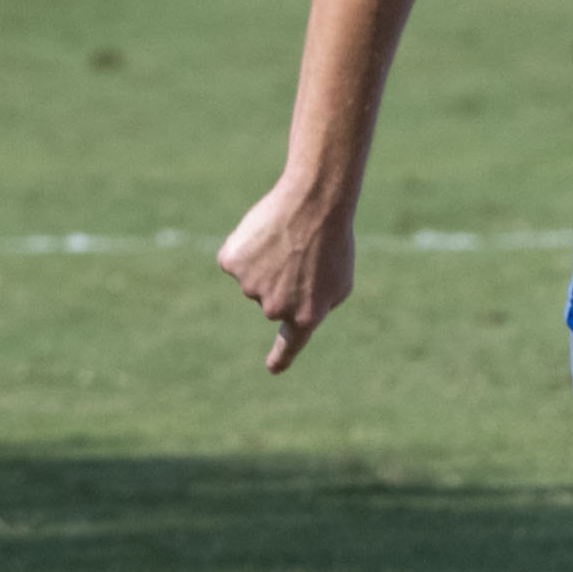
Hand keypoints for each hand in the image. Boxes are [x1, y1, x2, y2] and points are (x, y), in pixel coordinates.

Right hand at [217, 175, 354, 373]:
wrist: (314, 202)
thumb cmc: (334, 240)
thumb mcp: (340, 280)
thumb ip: (319, 303)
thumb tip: (297, 311)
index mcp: (306, 316)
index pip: (290, 344)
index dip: (281, 357)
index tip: (273, 369)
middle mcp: (275, 308)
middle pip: (271, 299)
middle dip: (283, 279)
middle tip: (300, 253)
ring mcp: (250, 286)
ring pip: (252, 277)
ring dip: (266, 259)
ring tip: (287, 239)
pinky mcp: (231, 263)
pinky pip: (235, 258)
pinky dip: (246, 245)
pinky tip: (264, 232)